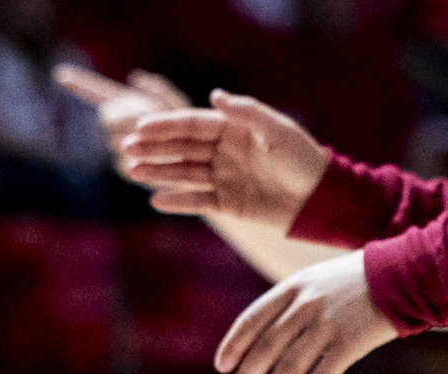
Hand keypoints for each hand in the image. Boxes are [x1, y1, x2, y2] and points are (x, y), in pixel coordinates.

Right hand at [53, 64, 190, 166]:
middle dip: (125, 117)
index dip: (80, 83)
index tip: (60, 74)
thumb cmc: (189, 134)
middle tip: (142, 122)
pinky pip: (124, 160)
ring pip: (116, 139)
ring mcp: (119, 146)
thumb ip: (161, 90)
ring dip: (135, 139)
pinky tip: (155, 162)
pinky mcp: (124, 168)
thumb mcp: (179, 106)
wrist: (195, 168)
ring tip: (160, 145)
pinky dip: (139, 158)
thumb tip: (136, 76)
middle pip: (108, 116)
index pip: (98, 91)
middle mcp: (119, 124)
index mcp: (128, 104)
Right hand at [118, 91, 328, 226]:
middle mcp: (223, 152)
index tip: (141, 127)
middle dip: (154, 148)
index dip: (166, 126)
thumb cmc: (302, 159)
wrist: (320, 201)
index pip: (192, 124)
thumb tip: (215, 95)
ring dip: (158, 172)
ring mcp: (224, 178)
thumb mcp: (277, 130)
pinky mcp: (228, 205)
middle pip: (182, 148)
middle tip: (127, 150)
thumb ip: (246, 112)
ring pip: (184, 173)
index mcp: (232, 129)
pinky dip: (178, 201)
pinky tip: (157, 199)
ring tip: (132, 171)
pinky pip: (198, 201)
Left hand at [215, 252, 395, 373]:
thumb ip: (290, 304)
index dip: (234, 345)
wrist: (400, 274)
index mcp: (293, 287)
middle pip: (266, 346)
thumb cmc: (354, 281)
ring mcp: (329, 325)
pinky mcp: (351, 343)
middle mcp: (306, 305)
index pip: (252, 319)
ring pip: (290, 365)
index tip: (223, 367)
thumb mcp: (315, 279)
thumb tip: (263, 341)